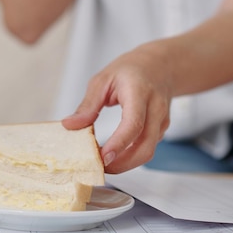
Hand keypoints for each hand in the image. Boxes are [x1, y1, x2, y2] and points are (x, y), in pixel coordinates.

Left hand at [62, 41, 171, 172]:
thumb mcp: (104, 79)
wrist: (160, 65)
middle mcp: (155, 107)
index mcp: (139, 92)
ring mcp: (162, 119)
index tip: (103, 157)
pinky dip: (132, 156)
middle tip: (99, 167)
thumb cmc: (131, 69)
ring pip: (148, 151)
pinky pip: (148, 147)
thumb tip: (70, 125)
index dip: (119, 144)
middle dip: (123, 163)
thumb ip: (88, 104)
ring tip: (104, 163)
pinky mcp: (162, 128)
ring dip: (126, 163)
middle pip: (145, 146)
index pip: (133, 123)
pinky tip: (116, 155)